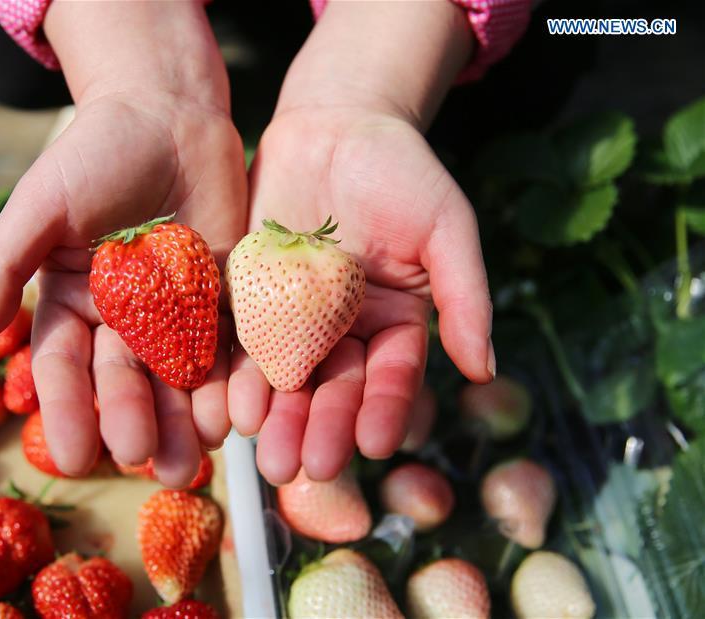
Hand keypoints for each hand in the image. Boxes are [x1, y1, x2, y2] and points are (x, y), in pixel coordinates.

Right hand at [0, 1, 245, 486]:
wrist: (169, 113)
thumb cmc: (94, 153)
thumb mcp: (39, 205)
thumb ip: (2, 269)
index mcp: (71, 302)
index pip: (63, 368)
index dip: (68, 412)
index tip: (77, 458)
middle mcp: (121, 317)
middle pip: (126, 381)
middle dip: (135, 422)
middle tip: (147, 463)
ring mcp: (175, 310)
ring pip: (179, 375)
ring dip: (186, 417)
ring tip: (197, 456)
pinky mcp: (223, 296)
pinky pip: (229, 344)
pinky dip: (233, 379)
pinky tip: (239, 412)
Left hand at [229, 2, 493, 484]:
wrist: (335, 125)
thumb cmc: (401, 173)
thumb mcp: (447, 229)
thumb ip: (464, 297)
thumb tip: (484, 371)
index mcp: (395, 323)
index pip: (391, 377)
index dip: (382, 410)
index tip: (371, 445)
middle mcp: (345, 331)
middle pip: (334, 389)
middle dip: (320, 429)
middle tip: (306, 469)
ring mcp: (295, 319)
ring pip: (287, 378)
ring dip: (277, 418)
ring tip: (267, 456)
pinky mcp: (251, 298)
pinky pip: (244, 343)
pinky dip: (239, 376)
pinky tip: (233, 406)